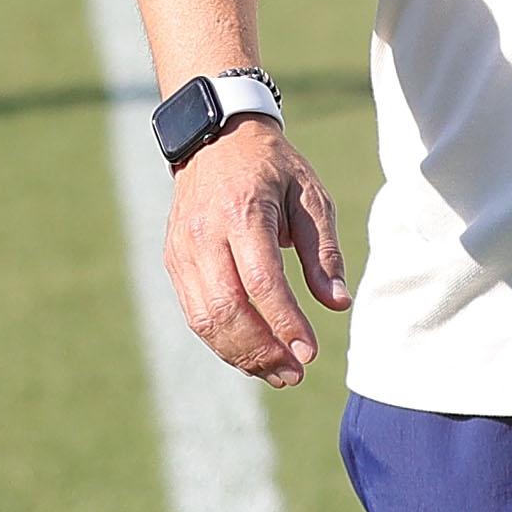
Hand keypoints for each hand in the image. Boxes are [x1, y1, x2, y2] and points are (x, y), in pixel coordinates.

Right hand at [163, 117, 351, 387]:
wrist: (216, 138)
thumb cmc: (273, 167)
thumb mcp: (310, 194)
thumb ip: (323, 251)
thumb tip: (337, 303)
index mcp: (243, 211)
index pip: (261, 281)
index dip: (285, 322)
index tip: (310, 352)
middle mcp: (205, 234)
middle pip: (227, 309)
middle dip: (262, 350)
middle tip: (295, 373)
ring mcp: (183, 250)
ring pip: (205, 319)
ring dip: (242, 355)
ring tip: (278, 373)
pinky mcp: (174, 262)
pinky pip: (195, 313)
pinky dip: (223, 341)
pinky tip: (253, 354)